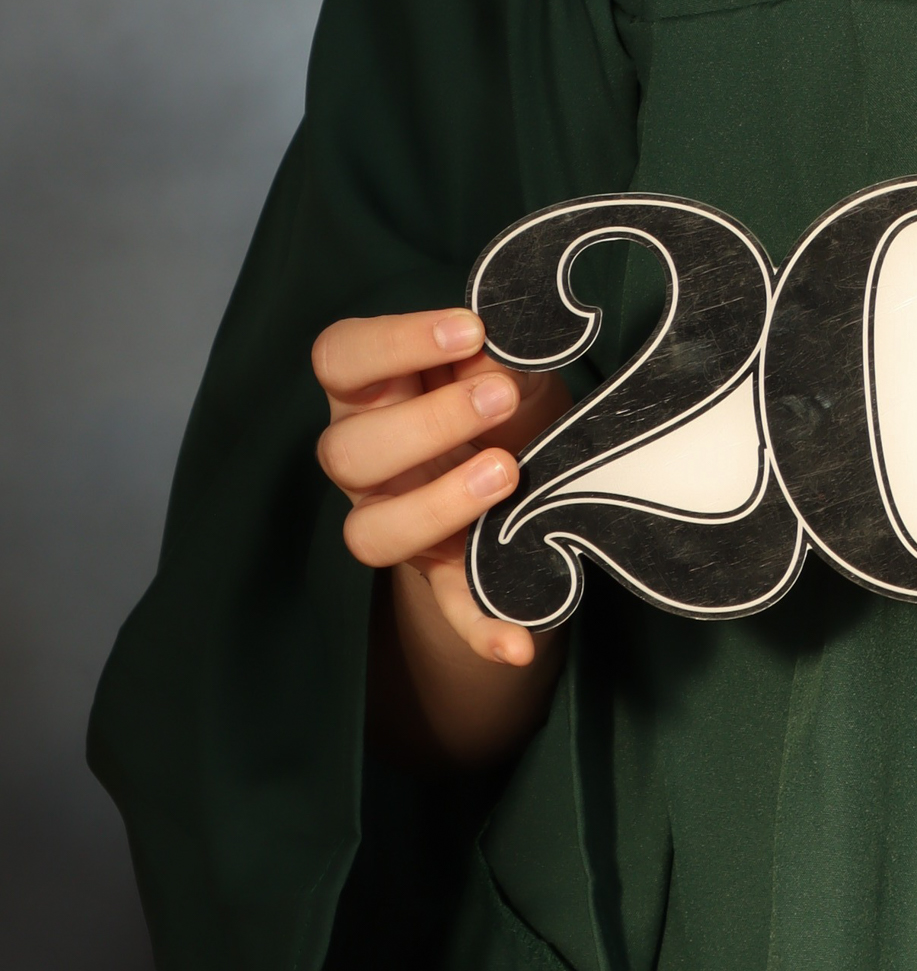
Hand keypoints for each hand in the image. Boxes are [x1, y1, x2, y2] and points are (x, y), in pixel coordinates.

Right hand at [313, 308, 572, 671]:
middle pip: (346, 452)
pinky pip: (447, 608)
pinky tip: (518, 641)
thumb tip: (508, 339)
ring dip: (438, 505)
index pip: (340, 358)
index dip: (394, 341)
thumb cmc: (501, 391)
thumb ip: (500, 352)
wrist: (523, 456)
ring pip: (371, 532)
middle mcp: (364, 458)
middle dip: (426, 423)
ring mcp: (392, 518)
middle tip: (499, 397)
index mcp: (370, 390)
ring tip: (507, 472)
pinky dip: (481, 627)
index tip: (467, 329)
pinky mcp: (438, 572)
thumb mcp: (505, 360)